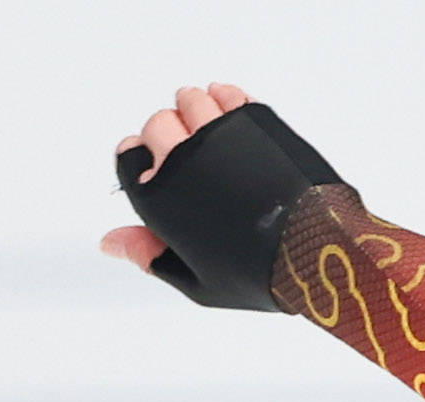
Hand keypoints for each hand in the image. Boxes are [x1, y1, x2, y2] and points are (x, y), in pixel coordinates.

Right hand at [96, 82, 250, 274]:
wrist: (314, 252)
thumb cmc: (259, 276)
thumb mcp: (198, 282)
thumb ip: (151, 256)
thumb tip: (111, 242)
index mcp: (158, 194)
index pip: (129, 156)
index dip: (143, 160)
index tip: (159, 168)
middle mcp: (179, 157)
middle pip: (157, 125)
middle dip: (168, 135)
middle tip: (188, 152)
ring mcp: (217, 135)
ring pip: (191, 101)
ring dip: (195, 110)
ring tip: (210, 129)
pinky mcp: (254, 123)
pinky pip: (229, 96)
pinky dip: (225, 98)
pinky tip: (228, 109)